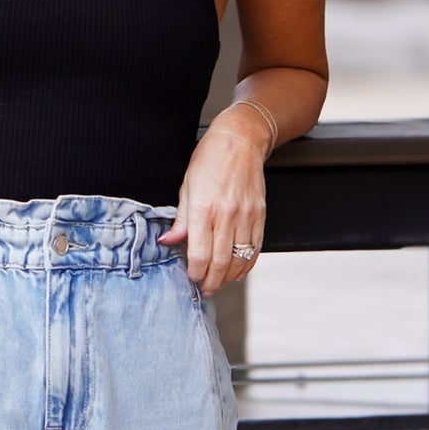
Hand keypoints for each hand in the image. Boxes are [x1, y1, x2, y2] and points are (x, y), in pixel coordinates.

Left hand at [163, 110, 267, 294]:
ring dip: (229, 276)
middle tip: (206, 289)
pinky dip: (248, 263)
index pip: (200, 253)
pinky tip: (239, 271)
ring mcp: (246, 215)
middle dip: (212, 281)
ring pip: (239, 258)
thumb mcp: (186, 186)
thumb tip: (168, 242)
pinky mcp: (260, 214)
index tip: (191, 278)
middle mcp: (227, 214)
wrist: (241, 139)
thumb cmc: (209, 160)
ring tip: (220, 283)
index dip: (195, 271)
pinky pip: (255, 247)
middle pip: (220, 261)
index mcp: (204, 208)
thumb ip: (180, 219)